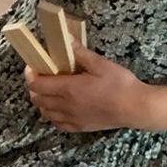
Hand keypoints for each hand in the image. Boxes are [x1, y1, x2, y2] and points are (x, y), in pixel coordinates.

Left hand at [23, 45, 166, 131]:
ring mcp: (71, 118)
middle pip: (37, 99)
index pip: (36, 85)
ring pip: (45, 112)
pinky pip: (57, 124)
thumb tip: (65, 40)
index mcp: (68, 89)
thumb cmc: (120, 84)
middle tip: (43, 75)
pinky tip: (60, 107)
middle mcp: (65, 106)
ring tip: (51, 90)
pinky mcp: (79, 127)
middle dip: (35, 86)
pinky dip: (53, 115)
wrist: (136, 108)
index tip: (34, 66)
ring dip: (42, 101)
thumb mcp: (100, 64)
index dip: (30, 75)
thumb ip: (80, 53)